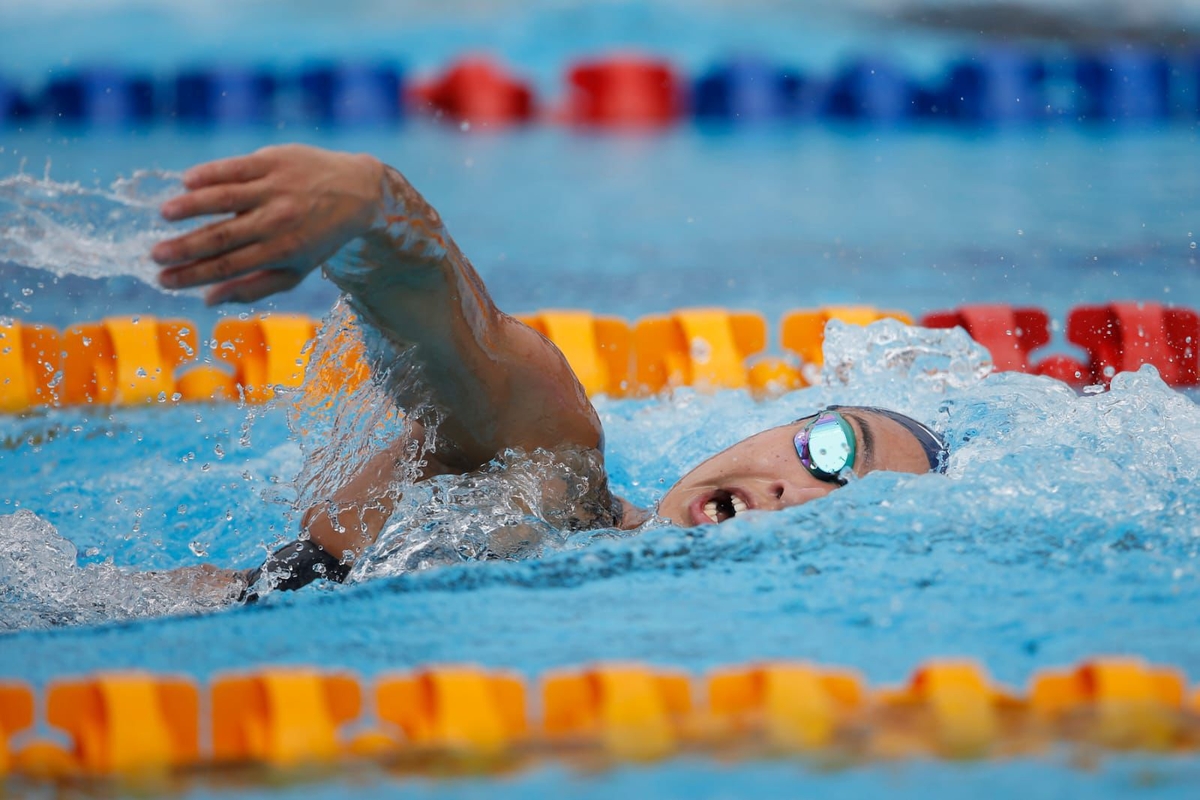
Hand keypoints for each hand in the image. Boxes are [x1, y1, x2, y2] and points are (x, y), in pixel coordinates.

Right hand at [152, 144, 384, 304]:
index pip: (228, 266)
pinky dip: (210, 174)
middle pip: (222, 237)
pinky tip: (187, 181)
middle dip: (184, 248)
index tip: (162, 279)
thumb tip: (207, 300)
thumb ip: (253, 287)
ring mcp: (276, 188)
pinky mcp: (274, 160)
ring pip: (225, 198)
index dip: (193, 275)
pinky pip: (235, 167)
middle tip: (154, 255)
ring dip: (191, 206)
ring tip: (164, 213)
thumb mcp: (295, 269)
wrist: (358, 191)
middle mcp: (278, 220)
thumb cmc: (318, 236)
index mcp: (283, 251)